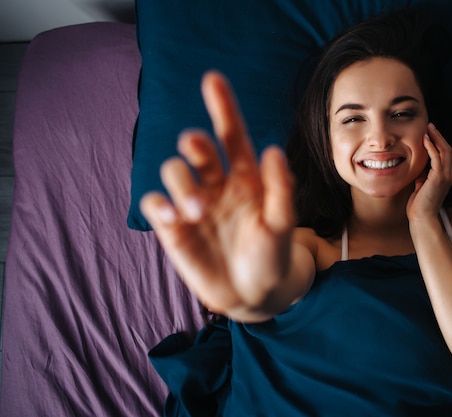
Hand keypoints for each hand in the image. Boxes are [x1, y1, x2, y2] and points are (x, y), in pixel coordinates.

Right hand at [140, 71, 294, 315]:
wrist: (253, 295)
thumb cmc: (273, 255)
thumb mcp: (283, 224)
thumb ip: (281, 188)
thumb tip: (273, 149)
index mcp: (246, 176)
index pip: (232, 135)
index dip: (223, 107)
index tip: (213, 79)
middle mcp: (217, 183)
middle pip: (198, 147)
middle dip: (194, 141)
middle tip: (196, 147)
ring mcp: (193, 203)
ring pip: (175, 170)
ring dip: (181, 182)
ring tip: (197, 210)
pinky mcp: (173, 226)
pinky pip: (155, 203)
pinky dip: (159, 205)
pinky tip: (174, 218)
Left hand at [406, 123, 451, 219]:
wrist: (422, 218)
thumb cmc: (419, 206)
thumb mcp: (421, 187)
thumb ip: (423, 176)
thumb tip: (419, 168)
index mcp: (445, 177)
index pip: (445, 155)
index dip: (439, 143)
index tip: (430, 133)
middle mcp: (448, 175)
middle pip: (448, 150)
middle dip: (439, 136)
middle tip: (430, 126)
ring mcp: (445, 176)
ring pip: (445, 151)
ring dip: (436, 138)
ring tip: (428, 129)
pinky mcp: (438, 178)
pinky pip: (437, 158)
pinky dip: (431, 147)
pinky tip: (425, 140)